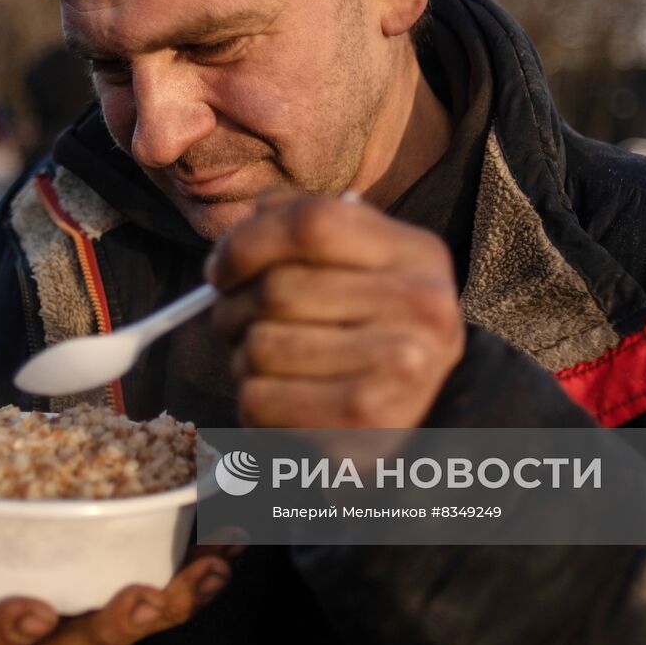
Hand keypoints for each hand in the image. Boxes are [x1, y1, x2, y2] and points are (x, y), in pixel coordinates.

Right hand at [0, 553, 230, 644]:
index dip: (0, 632)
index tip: (32, 613)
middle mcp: (25, 638)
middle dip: (114, 628)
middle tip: (147, 598)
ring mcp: (75, 629)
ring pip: (126, 631)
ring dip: (176, 599)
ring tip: (214, 567)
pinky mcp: (115, 600)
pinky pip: (159, 597)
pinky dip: (194, 573)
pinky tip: (228, 543)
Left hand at [207, 191, 464, 428]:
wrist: (426, 418)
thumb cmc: (373, 330)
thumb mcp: (362, 264)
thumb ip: (308, 222)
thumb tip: (248, 223)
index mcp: (417, 254)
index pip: (312, 222)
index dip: (247, 242)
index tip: (219, 270)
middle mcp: (421, 307)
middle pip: (278, 289)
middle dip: (232, 307)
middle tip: (233, 322)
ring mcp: (400, 368)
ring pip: (261, 346)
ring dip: (242, 357)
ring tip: (267, 363)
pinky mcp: (365, 422)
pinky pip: (259, 399)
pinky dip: (252, 401)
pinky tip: (282, 399)